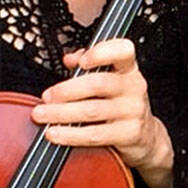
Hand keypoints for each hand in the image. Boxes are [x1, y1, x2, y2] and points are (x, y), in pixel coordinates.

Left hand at [34, 38, 172, 187]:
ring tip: (42, 114)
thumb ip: (91, 64)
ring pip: (92, 110)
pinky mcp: (128, 134)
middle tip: (47, 96)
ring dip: (61, 113)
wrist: (145, 137)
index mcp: (128, 69)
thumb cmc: (121, 103)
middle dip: (67, 90)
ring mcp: (132, 111)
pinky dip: (70, 134)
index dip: (102, 53)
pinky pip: (94, 134)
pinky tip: (54, 132)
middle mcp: (134, 87)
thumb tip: (69, 58)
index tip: (81, 61)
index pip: (122, 51)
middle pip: (98, 84)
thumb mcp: (112, 79)